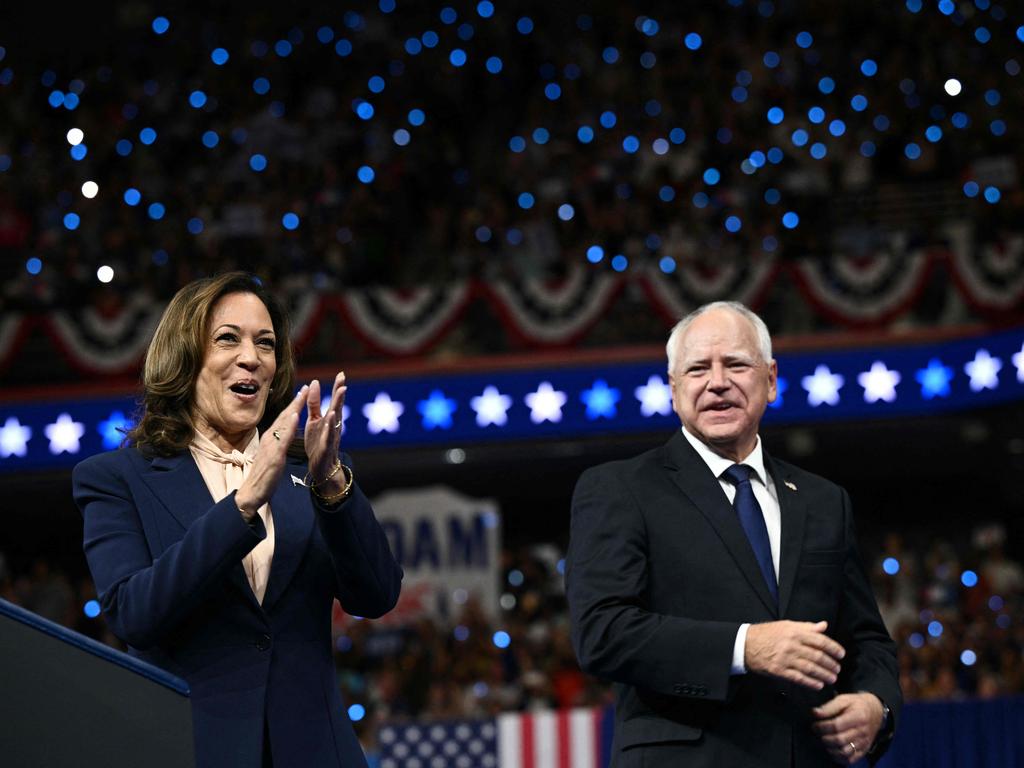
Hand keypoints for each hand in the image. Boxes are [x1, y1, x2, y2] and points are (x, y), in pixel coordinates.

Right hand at [235, 386, 307, 520]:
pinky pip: (284, 439)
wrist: (251, 492)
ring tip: (303, 395)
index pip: (284, 418)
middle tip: (306, 387)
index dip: (293, 405)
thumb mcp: (272, 455)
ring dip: (294, 408)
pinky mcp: (275, 456)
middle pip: (285, 416)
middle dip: (296, 401)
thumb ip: (277, 443)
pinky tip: (296, 416)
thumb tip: (283, 434)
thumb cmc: (262, 475)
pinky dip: (290, 426)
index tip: (302, 392)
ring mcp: (272, 446)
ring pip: (285, 424)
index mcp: (270, 438)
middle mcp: (270, 438)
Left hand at [304, 371, 346, 489]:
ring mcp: (331, 436)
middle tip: (343, 382)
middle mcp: (334, 425)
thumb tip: (313, 383)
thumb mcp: (314, 420)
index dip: (338, 387)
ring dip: (338, 407)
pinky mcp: (326, 447)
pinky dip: (330, 427)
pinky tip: (331, 418)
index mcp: (329, 418)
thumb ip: (314, 403)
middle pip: (338, 407)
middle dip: (340, 394)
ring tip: (340, 395)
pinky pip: (328, 436)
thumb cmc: (318, 441)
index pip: (335, 400)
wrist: (321, 466)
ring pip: (336, 420)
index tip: (341, 374)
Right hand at [744, 620, 844, 689]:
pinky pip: (799, 678)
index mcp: (794, 632)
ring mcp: (785, 658)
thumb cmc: (767, 633)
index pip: (820, 641)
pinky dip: (811, 682)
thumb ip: (806, 627)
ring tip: (832, 678)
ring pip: (810, 668)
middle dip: (831, 664)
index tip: (841, 654)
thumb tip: (824, 626)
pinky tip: (819, 685)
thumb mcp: (786, 625)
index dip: (834, 648)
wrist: (745, 644)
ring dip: (824, 675)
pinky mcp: (779, 670)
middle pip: (818, 656)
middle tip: (838, 669)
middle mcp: (791, 645)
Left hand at [812, 692, 884, 764]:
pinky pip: (850, 759)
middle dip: (824, 737)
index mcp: (858, 716)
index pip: (836, 725)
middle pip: (839, 740)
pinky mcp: (863, 750)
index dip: (822, 727)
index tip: (814, 725)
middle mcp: (862, 732)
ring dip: (830, 748)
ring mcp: (864, 743)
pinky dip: (838, 757)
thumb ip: (829, 707)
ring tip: (824, 740)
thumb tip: (814, 713)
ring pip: (844, 752)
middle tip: (817, 733)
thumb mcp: (844, 699)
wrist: (875, 712)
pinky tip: (832, 749)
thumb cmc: (856, 705)